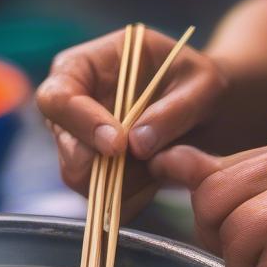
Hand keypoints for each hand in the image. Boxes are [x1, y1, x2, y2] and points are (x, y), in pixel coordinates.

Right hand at [35, 27, 225, 220]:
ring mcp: (79, 144)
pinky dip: (131, 197)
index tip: (118, 145)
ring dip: (124, 181)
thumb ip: (174, 110)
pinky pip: (102, 199)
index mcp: (84, 67)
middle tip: (148, 161)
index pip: (59, 98)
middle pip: (65, 146)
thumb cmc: (199, 84)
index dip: (82, 124)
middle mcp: (72, 107)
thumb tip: (137, 145)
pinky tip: (155, 178)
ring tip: (159, 164)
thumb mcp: (203, 84)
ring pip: (81, 178)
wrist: (208, 113)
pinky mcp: (94, 174)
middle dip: (104, 163)